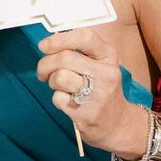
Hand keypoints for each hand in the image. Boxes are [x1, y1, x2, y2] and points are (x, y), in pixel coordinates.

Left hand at [36, 27, 147, 156]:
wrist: (117, 124)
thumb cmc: (101, 89)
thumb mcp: (100, 64)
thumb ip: (78, 51)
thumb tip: (49, 43)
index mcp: (108, 56)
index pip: (84, 36)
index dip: (59, 39)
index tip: (44, 45)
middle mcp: (106, 73)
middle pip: (65, 57)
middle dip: (45, 63)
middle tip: (43, 71)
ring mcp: (98, 94)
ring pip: (60, 77)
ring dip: (51, 81)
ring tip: (58, 86)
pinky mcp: (87, 113)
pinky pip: (58, 98)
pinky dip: (57, 98)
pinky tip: (67, 101)